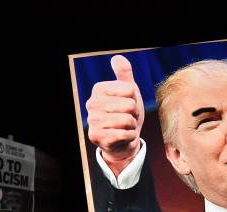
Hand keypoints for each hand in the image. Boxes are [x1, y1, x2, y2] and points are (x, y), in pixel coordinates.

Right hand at [85, 55, 144, 175]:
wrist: (123, 139)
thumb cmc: (127, 113)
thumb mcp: (129, 92)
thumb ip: (124, 74)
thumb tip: (117, 57)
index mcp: (98, 89)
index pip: (130, 90)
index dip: (135, 99)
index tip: (129, 104)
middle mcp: (91, 104)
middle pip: (129, 105)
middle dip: (134, 114)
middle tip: (128, 118)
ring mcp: (92, 121)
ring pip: (127, 120)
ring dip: (132, 126)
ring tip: (126, 127)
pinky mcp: (97, 137)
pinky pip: (124, 134)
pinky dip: (130, 136)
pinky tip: (123, 136)